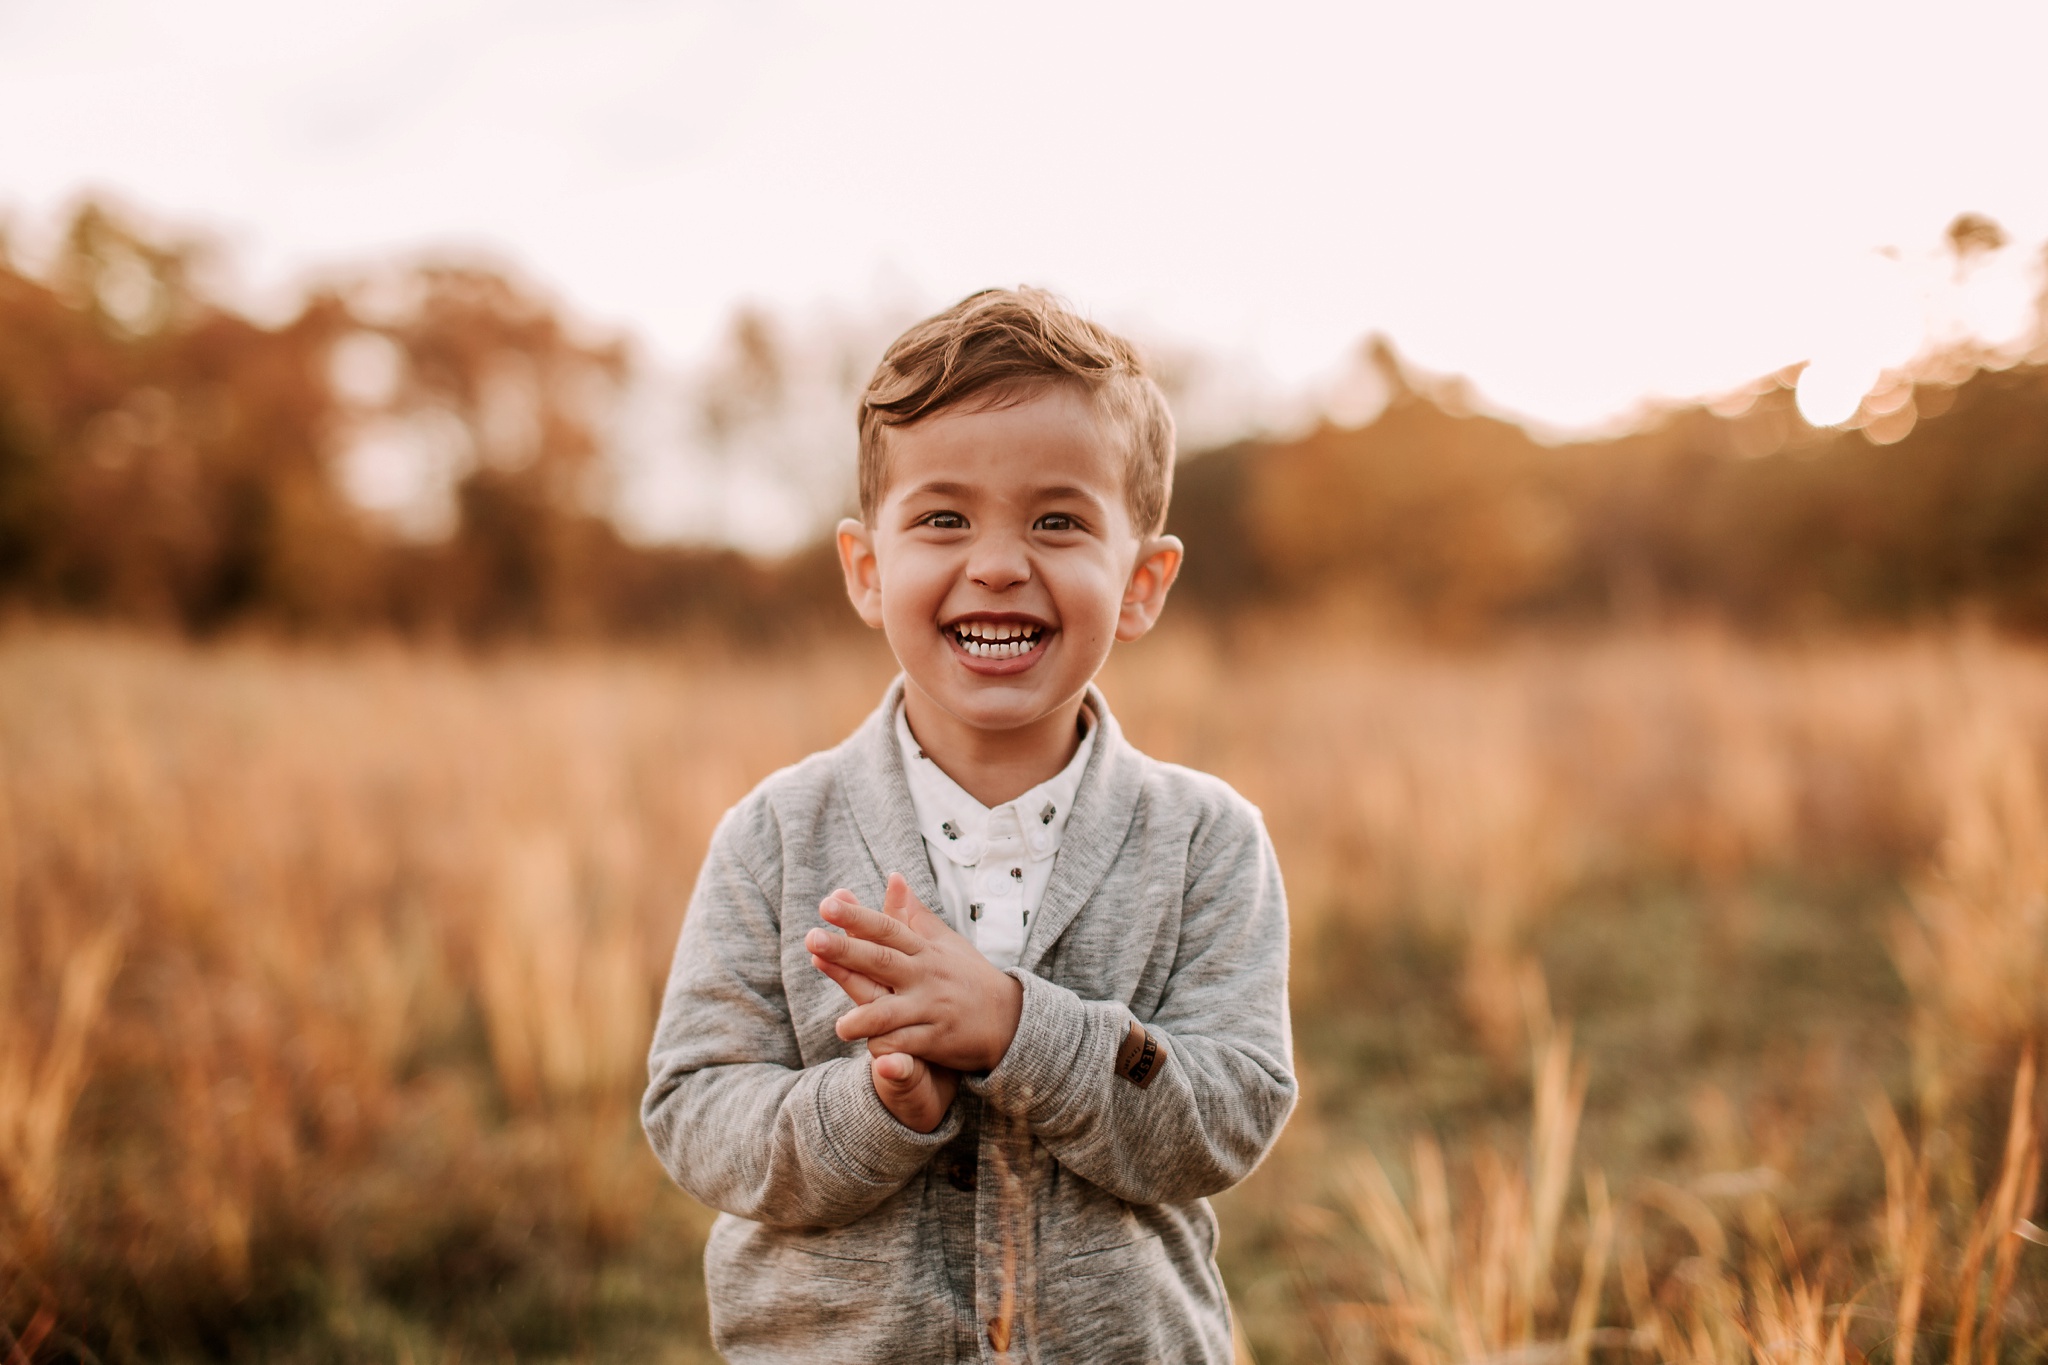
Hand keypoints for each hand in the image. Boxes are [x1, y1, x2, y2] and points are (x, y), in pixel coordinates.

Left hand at [809, 892, 957, 1132]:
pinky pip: (908, 1044)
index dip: (857, 916)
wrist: (1009, 1018)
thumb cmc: (968, 976)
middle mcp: (926, 975)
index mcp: (924, 950)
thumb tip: (892, 877)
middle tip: (812, 938)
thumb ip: (912, 915)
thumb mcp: (943, 942)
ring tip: (839, 1026)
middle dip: (846, 951)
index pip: (886, 928)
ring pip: (893, 1012)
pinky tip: (870, 1051)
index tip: (827, 903)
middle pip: (882, 961)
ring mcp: (932, 1008)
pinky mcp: (938, 1039)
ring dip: (865, 1019)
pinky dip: (889, 1048)